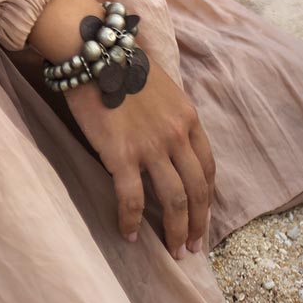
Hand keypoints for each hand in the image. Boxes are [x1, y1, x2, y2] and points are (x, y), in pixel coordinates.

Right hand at [63, 61, 216, 257]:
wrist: (95, 51)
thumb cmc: (121, 64)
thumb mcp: (162, 88)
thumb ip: (170, 117)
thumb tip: (165, 142)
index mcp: (189, 119)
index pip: (207, 168)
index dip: (208, 198)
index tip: (204, 217)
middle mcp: (177, 136)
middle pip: (197, 190)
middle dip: (198, 224)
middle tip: (193, 247)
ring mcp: (151, 147)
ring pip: (174, 200)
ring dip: (176, 231)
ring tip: (173, 252)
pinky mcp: (122, 155)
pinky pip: (132, 199)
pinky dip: (132, 221)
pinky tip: (130, 235)